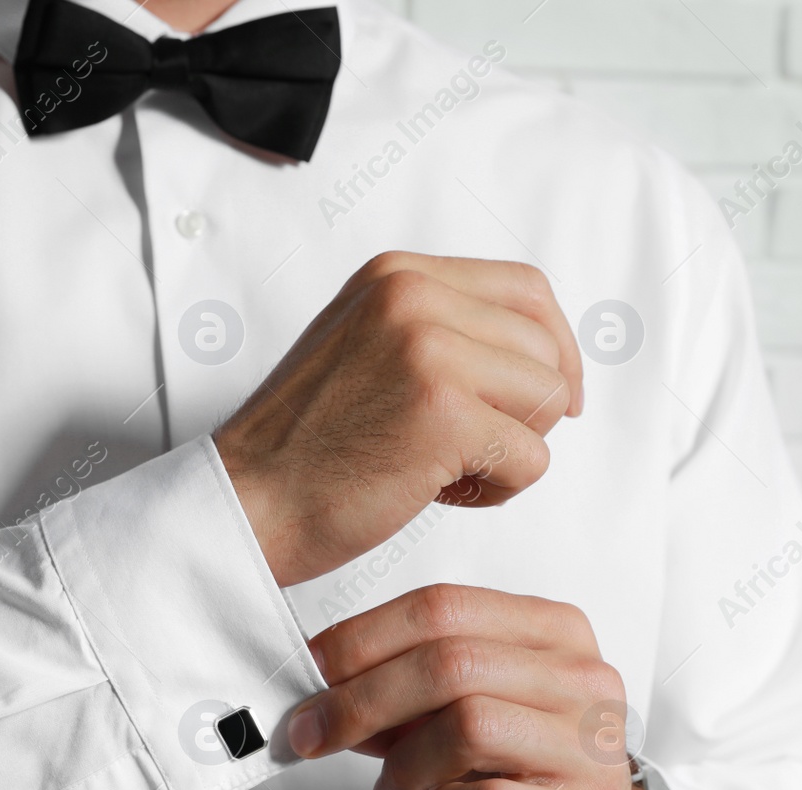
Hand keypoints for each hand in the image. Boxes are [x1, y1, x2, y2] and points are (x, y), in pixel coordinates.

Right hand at [213, 252, 581, 588]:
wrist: (246, 502)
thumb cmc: (305, 447)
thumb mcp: (365, 345)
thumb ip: (437, 327)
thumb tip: (539, 346)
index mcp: (397, 274)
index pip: (526, 290)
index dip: (556, 347)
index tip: (554, 395)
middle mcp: (413, 296)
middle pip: (545, 350)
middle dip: (530, 412)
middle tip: (473, 452)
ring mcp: (429, 350)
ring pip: (547, 401)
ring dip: (513, 451)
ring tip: (448, 472)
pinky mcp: (444, 414)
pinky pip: (533, 459)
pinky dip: (500, 491)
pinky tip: (442, 494)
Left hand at [292, 584, 678, 789]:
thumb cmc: (523, 769)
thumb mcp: (468, 709)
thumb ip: (408, 689)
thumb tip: (324, 687)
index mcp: (556, 632)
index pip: (446, 606)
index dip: (366, 635)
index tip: (315, 667)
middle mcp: (584, 680)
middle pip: (451, 663)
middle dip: (362, 699)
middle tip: (314, 732)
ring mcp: (591, 750)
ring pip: (467, 728)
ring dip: (402, 765)